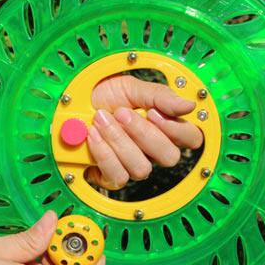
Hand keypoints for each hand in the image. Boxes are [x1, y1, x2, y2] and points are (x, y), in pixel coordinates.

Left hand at [88, 75, 203, 188]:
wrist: (73, 102)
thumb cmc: (105, 95)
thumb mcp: (133, 87)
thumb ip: (161, 96)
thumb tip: (189, 105)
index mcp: (165, 128)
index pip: (192, 138)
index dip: (176, 129)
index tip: (152, 112)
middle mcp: (153, 151)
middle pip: (169, 157)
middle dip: (142, 133)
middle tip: (121, 113)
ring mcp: (134, 166)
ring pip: (142, 169)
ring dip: (119, 141)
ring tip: (101, 119)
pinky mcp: (112, 177)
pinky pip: (118, 176)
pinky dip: (103, 154)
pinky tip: (93, 136)